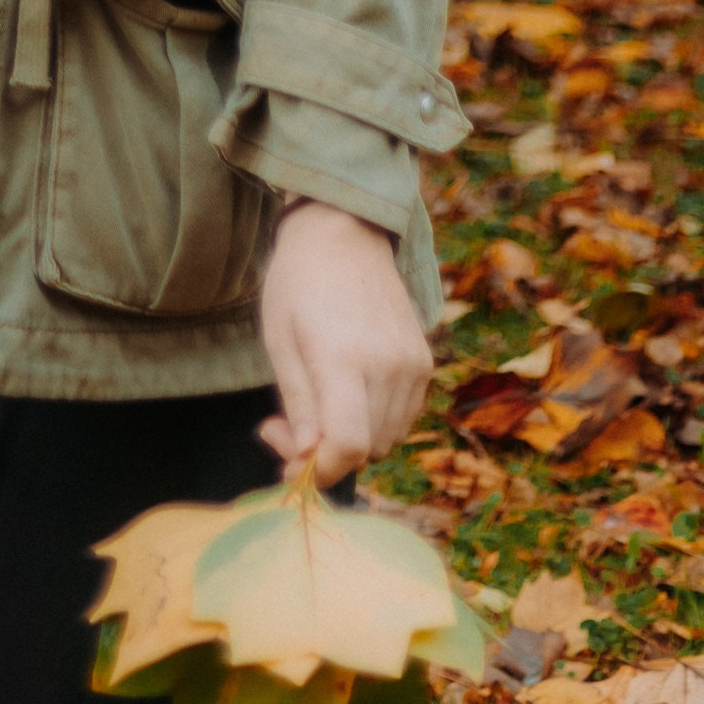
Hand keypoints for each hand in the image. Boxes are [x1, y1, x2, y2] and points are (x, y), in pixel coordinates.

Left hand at [258, 200, 432, 487]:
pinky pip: (402, 417)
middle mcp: (387, 364)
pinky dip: (374, 420)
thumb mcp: (279, 339)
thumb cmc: (298, 282)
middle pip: (367, 449)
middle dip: (326, 454)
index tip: (290, 465)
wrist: (344, 232)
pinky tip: (347, 390)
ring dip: (352, 439)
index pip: (348, 445)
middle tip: (287, 425)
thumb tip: (305, 459)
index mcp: (343, 357)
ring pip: (387, 439)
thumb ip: (296, 403)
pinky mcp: (424, 362)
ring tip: (316, 402)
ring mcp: (412, 363)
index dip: (321, 471)